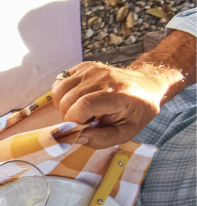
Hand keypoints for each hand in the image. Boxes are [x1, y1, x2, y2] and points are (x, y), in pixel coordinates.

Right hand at [52, 61, 176, 147]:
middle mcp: (104, 76)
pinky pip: (59, 83)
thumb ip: (102, 139)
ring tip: (79, 111)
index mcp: (119, 93)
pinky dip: (62, 96)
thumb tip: (76, 137)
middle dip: (69, 117)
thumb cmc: (136, 112)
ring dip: (63, 106)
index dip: (75, 121)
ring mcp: (92, 69)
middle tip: (84, 122)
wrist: (145, 85)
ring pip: (58, 91)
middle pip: (68, 100)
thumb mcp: (127, 132)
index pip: (84, 105)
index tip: (82, 128)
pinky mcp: (84, 66)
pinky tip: (76, 100)